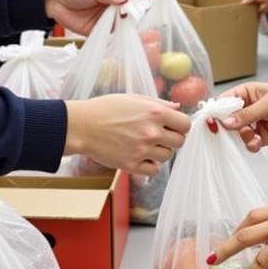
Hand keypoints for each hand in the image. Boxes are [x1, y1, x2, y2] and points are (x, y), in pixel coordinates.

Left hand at [45, 0, 126, 35]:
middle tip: (129, 20)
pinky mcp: (97, 30)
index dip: (133, 5)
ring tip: (123, 28)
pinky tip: (114, 35)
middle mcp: (111, 8)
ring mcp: (105, 20)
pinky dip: (111, 36)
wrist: (55, 2)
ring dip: (121, 27)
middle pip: (126, 14)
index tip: (136, 10)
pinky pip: (107, 35)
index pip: (128, 0)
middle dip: (129, 18)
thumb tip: (125, 1)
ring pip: (119, 25)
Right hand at [64, 94, 190, 176]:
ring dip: (160, 151)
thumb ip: (158, 103)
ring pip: (167, 156)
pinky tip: (140, 156)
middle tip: (159, 136)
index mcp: (155, 112)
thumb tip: (177, 107)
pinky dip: (150, 165)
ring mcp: (142, 150)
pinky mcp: (131, 165)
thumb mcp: (133, 98)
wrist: (82, 126)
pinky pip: (153, 170)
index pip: (185, 124)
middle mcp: (151, 131)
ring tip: (145, 145)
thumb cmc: (105, 109)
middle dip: (172, 139)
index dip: (180, 126)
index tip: (173, 126)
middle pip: (180, 142)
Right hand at [218, 81, 267, 151]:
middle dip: (228, 130)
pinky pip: (249, 143)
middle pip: (226, 121)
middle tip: (236, 133)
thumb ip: (247, 115)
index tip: (212, 124)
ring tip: (254, 138)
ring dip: (243, 139)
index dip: (216, 113)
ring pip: (237, 135)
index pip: (222, 103)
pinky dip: (252, 145)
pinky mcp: (260, 136)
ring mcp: (252, 123)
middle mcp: (245, 109)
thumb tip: (225, 123)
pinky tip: (259, 143)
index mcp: (243, 94)